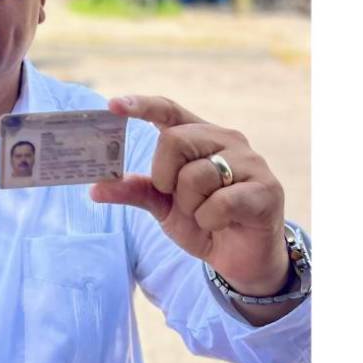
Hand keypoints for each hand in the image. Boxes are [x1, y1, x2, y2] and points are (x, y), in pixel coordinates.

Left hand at [90, 95, 288, 296]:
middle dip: (164, 176)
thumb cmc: (203, 221)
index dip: (141, 105)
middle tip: (175, 196)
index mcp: (200, 136)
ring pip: (197, 175)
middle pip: (174, 140)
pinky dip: (210, 220)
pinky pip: (220, 202)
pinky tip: (222, 223)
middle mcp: (226, 140)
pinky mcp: (267, 189)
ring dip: (190, 206)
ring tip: (205, 214)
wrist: (241, 258)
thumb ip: (135, 191)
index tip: (112, 105)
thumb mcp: (162, 206)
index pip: (169, 110)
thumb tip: (96, 187)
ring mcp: (250, 161)